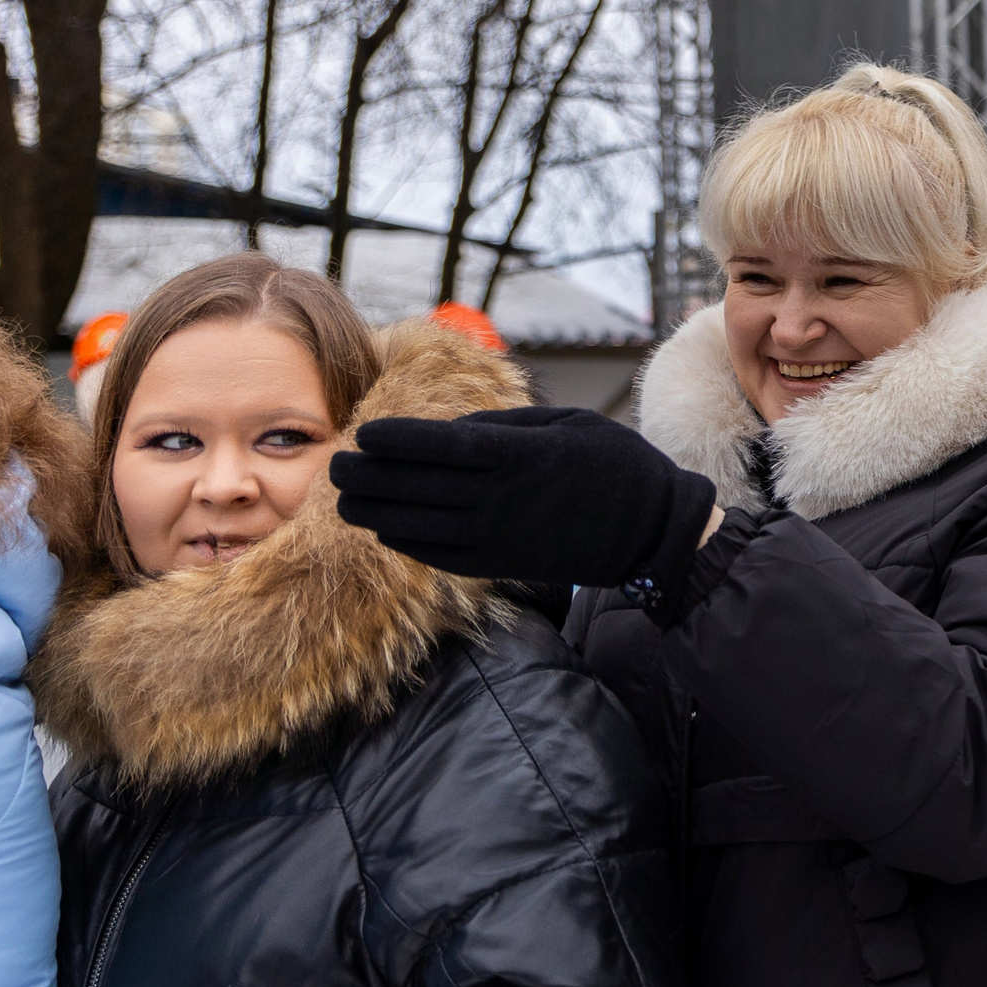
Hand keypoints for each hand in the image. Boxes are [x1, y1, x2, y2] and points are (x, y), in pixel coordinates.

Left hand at [331, 406, 716, 595]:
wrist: (652, 528)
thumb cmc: (614, 464)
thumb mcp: (567, 424)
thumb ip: (505, 426)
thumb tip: (448, 431)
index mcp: (518, 455)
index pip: (440, 446)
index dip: (395, 441)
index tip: (363, 434)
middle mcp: (502, 497)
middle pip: (418, 487)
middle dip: (369, 477)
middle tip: (334, 466)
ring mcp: (501, 535)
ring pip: (420, 525)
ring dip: (377, 513)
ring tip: (346, 500)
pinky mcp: (504, 563)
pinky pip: (442, 555)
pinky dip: (408, 542)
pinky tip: (385, 530)